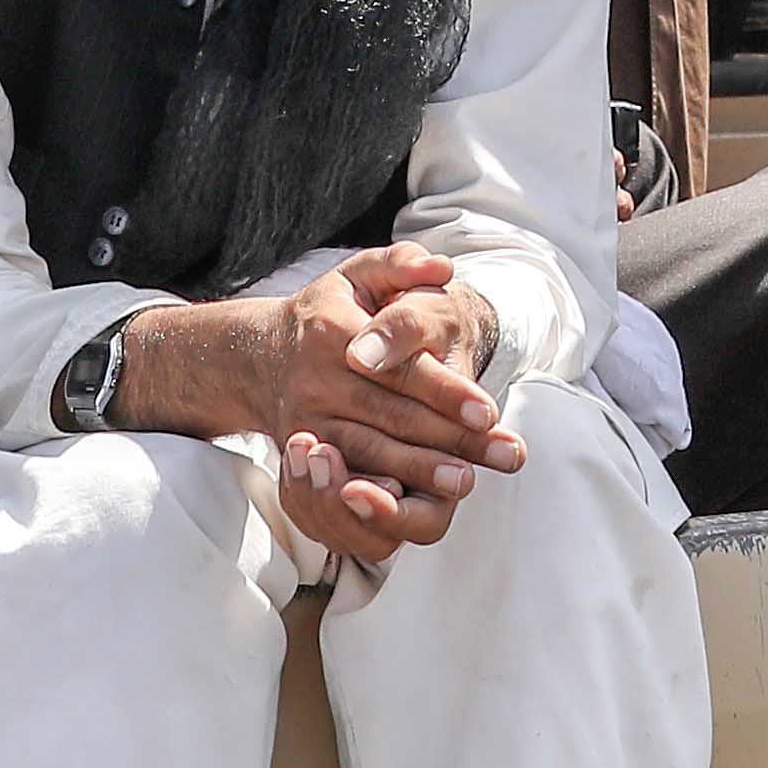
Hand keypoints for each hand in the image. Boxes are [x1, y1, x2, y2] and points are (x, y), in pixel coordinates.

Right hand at [125, 251, 520, 540]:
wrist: (263, 356)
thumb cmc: (330, 310)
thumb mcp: (361, 273)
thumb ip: (401, 262)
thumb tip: (441, 268)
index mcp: (334, 332)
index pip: (400, 369)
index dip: (446, 392)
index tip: (488, 411)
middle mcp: (315, 381)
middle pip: (394, 418)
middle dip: (453, 440)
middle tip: (504, 455)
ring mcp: (306, 423)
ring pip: (372, 454)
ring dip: (423, 474)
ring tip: (468, 483)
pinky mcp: (304, 454)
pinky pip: (347, 478)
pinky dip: (382, 495)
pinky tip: (417, 505)